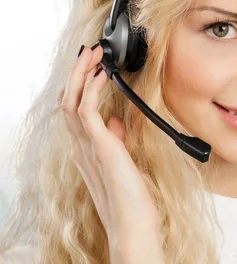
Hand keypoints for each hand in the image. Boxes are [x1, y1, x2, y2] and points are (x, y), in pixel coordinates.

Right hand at [60, 44, 164, 262]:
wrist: (132, 221)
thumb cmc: (130, 196)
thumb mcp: (122, 160)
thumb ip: (114, 140)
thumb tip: (115, 122)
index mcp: (85, 148)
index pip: (73, 109)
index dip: (79, 85)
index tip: (90, 66)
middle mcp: (80, 145)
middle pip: (68, 100)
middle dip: (77, 73)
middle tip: (89, 52)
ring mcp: (86, 146)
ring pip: (71, 101)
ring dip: (81, 75)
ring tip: (93, 55)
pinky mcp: (99, 146)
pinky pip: (87, 112)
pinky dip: (92, 90)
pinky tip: (102, 76)